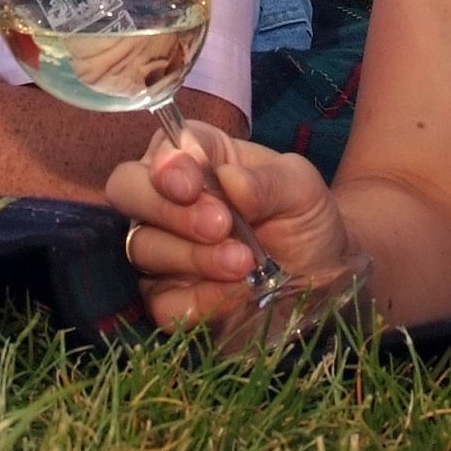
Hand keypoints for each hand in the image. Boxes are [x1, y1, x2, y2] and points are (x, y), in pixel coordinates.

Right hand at [105, 120, 355, 329]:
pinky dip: (197, 299)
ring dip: (193, 255)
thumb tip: (230, 180)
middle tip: (220, 225)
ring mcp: (162, 252)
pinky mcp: (169, 300)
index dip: (167, 164)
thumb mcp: (301, 189)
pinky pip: (160, 302)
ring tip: (244, 261)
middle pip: (126, 190)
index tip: (193, 184)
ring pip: (141, 247)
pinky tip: (234, 292)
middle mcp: (168, 200)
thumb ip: (268, 180)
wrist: (324, 278)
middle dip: (167, 209)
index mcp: (199, 160)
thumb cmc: (305, 219)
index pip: (160, 148)